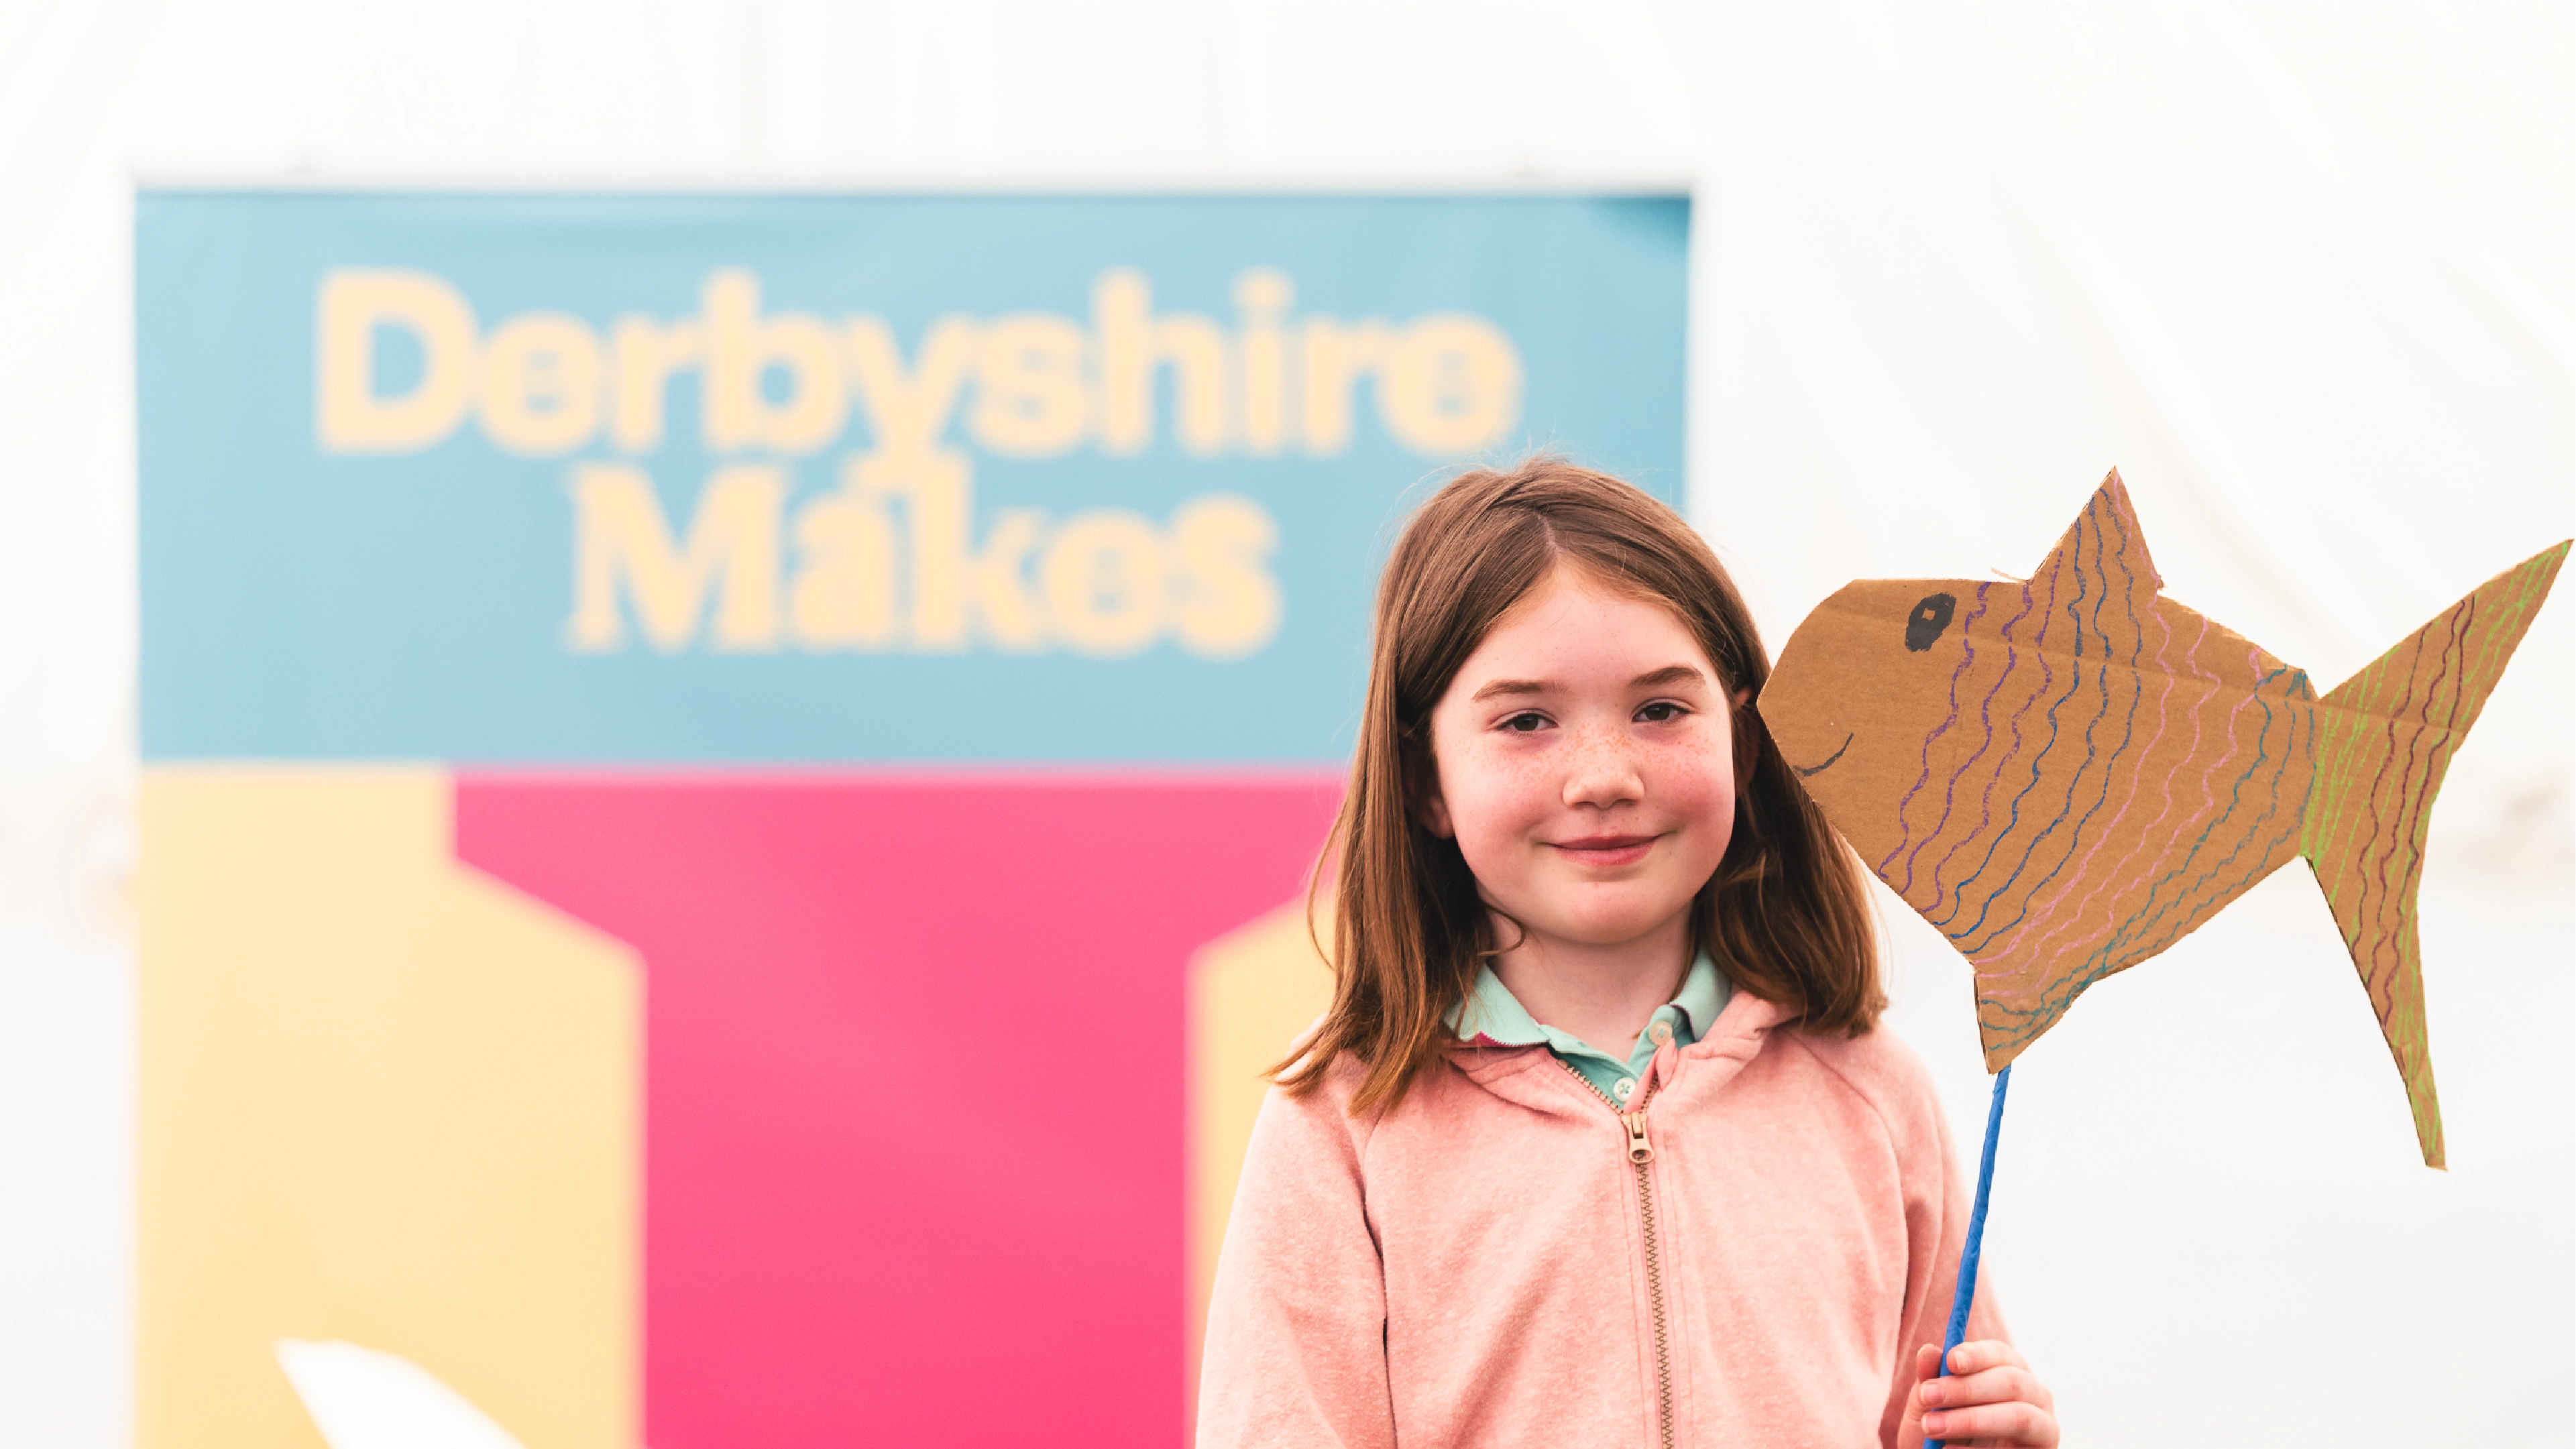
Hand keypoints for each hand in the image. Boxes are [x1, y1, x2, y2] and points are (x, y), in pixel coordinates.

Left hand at [1896, 1340, 2057, 1447]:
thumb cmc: (1945, 1429)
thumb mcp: (1930, 1404)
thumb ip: (1931, 1378)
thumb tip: (1928, 1351)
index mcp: (2010, 1370)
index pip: (2000, 1353)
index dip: (1977, 1354)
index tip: (1951, 1361)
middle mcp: (2034, 1393)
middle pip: (2011, 1381)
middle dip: (1967, 1388)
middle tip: (1929, 1397)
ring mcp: (2045, 1425)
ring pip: (2018, 1415)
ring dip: (1972, 1420)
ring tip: (1932, 1427)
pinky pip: (2016, 1447)